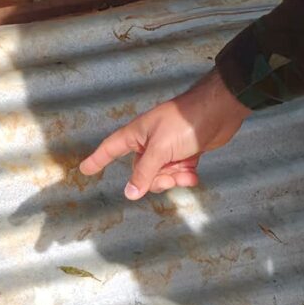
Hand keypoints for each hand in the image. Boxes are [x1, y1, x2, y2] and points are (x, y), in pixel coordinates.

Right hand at [81, 68, 246, 198]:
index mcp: (137, 135)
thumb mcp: (160, 149)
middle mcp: (149, 142)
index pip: (110, 149)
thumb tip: (129, 193)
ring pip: (161, 175)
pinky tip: (194, 174)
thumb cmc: (184, 122)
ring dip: (173, 179)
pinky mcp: (185, 153)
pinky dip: (185, 177)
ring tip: (185, 173)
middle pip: (141, 172)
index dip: (98, 159)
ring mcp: (168, 149)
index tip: (85, 169)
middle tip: (169, 175)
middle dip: (155, 180)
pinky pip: (178, 173)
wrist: (219, 111)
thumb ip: (144, 172)